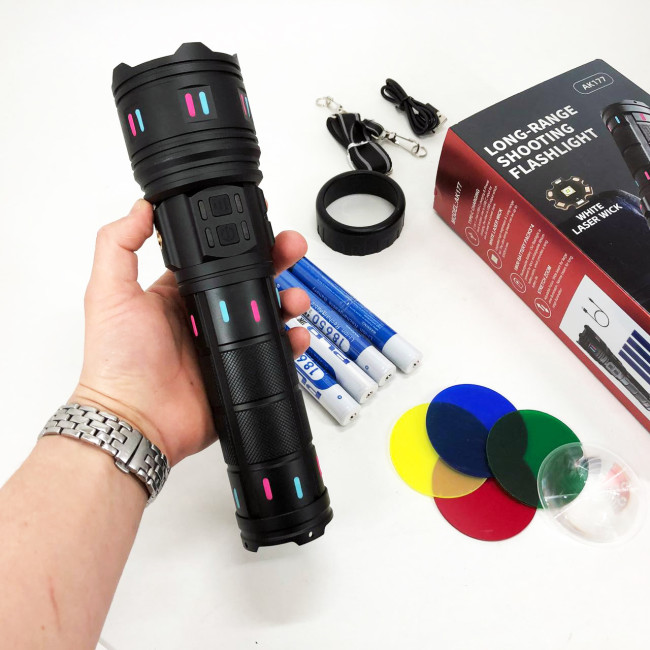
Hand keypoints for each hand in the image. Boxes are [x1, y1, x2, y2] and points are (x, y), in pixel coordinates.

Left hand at [70, 199, 309, 465]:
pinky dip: (291, 342)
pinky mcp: (239, 369)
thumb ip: (119, 245)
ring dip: (288, 300)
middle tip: (290, 249)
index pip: (216, 258)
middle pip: (249, 280)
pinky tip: (295, 335)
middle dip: (275, 262)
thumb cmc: (117, 360)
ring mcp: (224, 343)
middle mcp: (203, 315)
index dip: (239, 241)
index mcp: (176, 294)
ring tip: (295, 298)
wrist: (136, 420)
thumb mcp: (109, 293)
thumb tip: (140, 207)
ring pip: (267, 313)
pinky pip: (273, 351)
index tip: (259, 224)